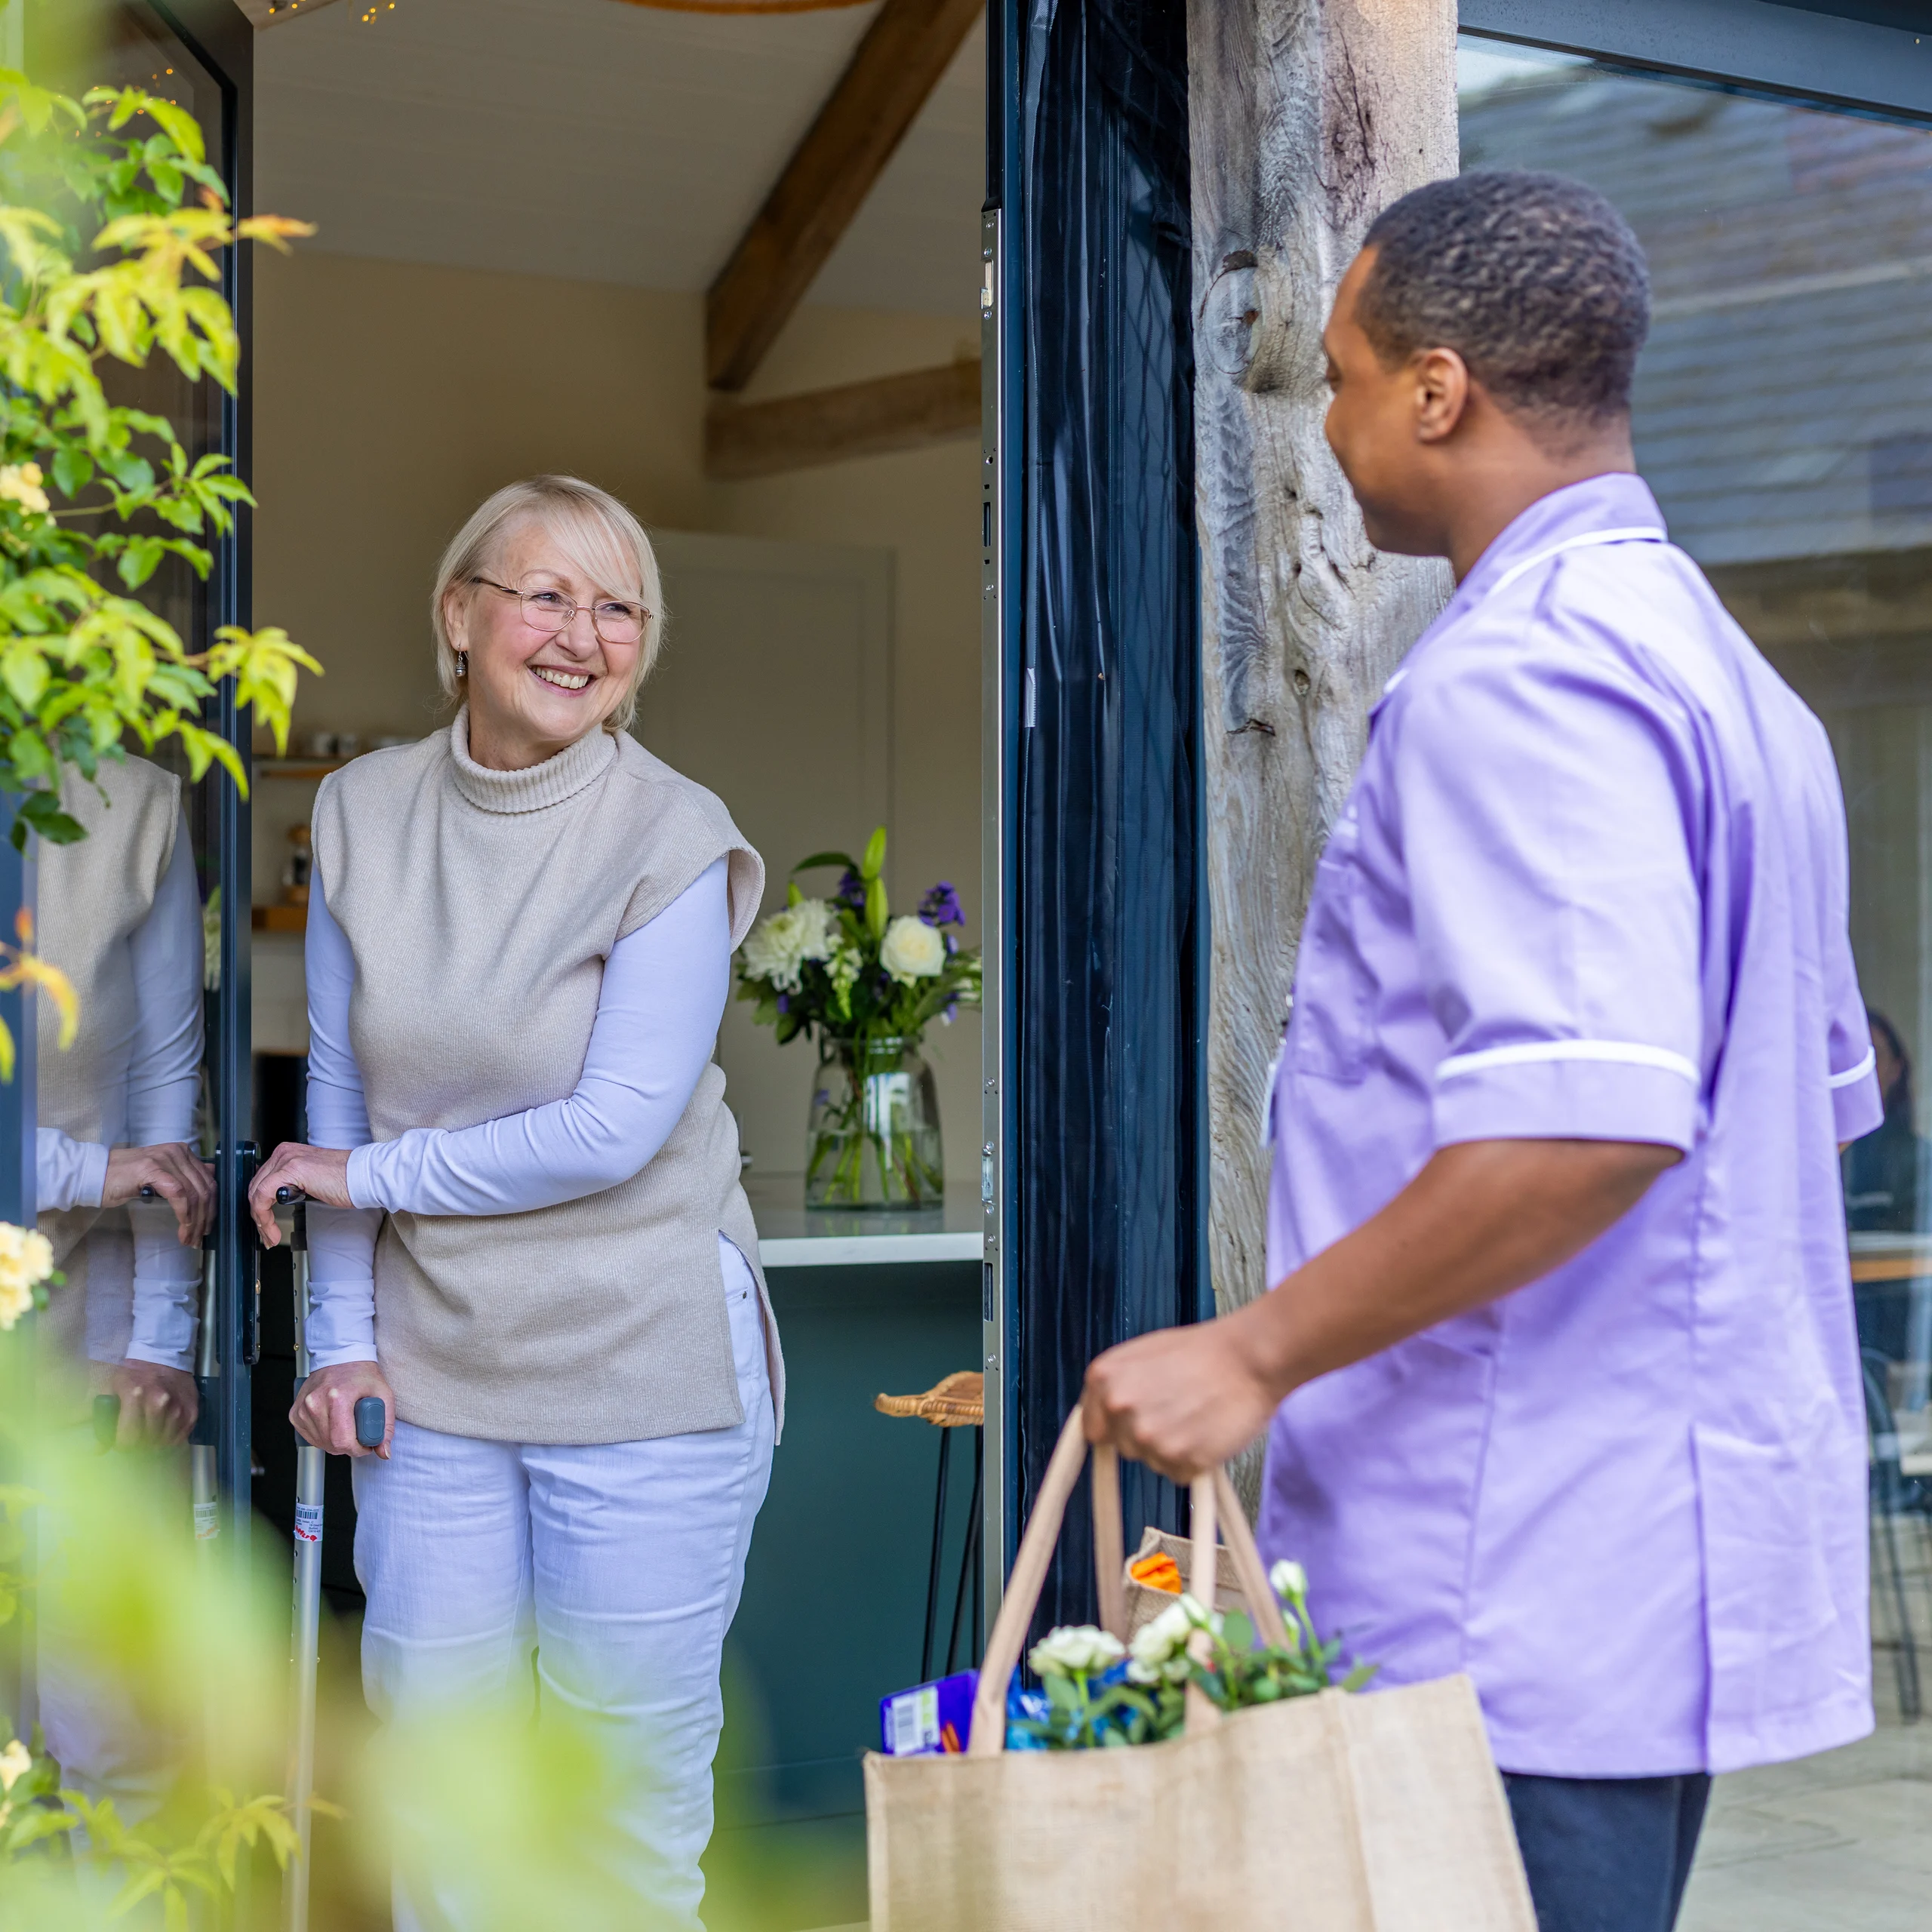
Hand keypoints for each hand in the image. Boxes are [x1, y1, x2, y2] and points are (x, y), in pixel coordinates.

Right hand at [103, 1143, 212, 1246]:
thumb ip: (183, 1178)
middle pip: (204, 1189)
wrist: (95, 1174)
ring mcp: (165, 1159)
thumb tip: (209, 1185)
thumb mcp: (160, 1175)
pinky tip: (183, 1227)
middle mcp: (177, 1152)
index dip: (212, 1207)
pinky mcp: (152, 1170)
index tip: (207, 1226)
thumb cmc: (125, 1179)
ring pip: (194, 1193)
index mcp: (182, 1153)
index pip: (209, 1181)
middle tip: (199, 1238)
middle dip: (205, 1217)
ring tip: (189, 1238)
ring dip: (195, 1221)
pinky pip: (179, 1194)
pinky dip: (184, 1213)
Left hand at [106, 1360, 198, 1449]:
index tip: (122, 1441)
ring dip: (155, 1443)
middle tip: (136, 1438)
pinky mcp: (192, 1411)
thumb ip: (102, 1418)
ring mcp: (178, 1408)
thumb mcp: (110, 1389)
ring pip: (164, 1442)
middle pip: (146, 1442)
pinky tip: (164, 1432)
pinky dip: (171, 1440)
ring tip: (150, 1435)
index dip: (122, 1445)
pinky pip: (180, 1437)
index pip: (128, 1438)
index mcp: (134, 1396)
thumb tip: (98, 1450)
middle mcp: (158, 1403)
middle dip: (138, 1444)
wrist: (164, 1356)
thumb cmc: (133, 1375)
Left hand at [249, 1142, 353, 1248]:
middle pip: (255, 1188)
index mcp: (288, 1153)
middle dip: (258, 1216)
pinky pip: (263, 1196)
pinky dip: (263, 1216)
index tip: (266, 1225)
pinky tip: (271, 1229)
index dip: (259, 1207)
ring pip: (256, 1193)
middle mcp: (284, 1153)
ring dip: (261, 1220)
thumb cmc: (344, 1180)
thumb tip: (276, 1200)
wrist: (363, 1177)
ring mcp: (286, 1159)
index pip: (260, 1181)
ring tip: (270, 1236)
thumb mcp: (310, 1181)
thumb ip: (291, 1184)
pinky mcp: (291, 1169)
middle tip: (267, 1234)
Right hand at [292, 1360, 394, 1458]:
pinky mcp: (295, 1413)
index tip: (365, 1445)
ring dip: (335, 1442)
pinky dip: (322, 1436)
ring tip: (346, 1424)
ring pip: (320, 1443)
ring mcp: (303, 1408)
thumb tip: (384, 1452)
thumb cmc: (361, 1374)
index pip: (342, 1441)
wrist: (340, 1356)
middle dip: (348, 1446)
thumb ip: (385, 1426)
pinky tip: (332, 1423)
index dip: (357, 1449)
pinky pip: (309, 1437)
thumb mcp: (383, 1395)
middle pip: (331, 1444)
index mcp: (337, 1397)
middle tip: (358, 1434)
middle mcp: (315, 1403)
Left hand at [1082, 1312, 1281, 1482]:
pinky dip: (1194, 1461)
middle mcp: (1121, 1409)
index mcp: (1104, 1379)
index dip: (1116, 1427)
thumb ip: (1114, 1385)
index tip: (1137, 1420)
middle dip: (1146, 1435)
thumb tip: (1100, 1418)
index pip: (1093, 1430)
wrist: (1249, 1357)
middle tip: (1177, 1409)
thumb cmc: (1200, 1351)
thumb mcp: (1142, 1354)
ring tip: (1196, 1417)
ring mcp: (1150, 1438)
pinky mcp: (1181, 1460)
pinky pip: (1179, 1473)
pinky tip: (1207, 1432)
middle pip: (1124, 1447)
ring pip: (1153, 1462)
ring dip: (1172, 1448)